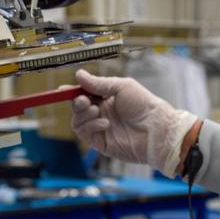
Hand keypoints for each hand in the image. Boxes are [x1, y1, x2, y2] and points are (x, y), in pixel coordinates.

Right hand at [72, 70, 198, 175]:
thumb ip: (98, 83)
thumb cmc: (144, 105)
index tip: (63, 90)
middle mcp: (101, 113)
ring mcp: (100, 129)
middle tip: (84, 100)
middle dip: (77, 102)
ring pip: (77, 122)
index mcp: (106, 99)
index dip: (72, 92)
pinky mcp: (101, 143)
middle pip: (77, 108)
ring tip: (95, 110)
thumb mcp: (122, 87)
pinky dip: (90, 126)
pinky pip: (85, 134)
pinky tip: (104, 123)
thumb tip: (78, 75)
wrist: (156, 129)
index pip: (83, 94)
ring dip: (82, 114)